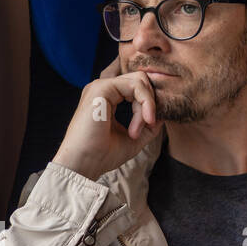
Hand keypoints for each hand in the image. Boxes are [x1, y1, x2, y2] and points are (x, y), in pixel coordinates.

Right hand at [53, 56, 164, 179]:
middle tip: (147, 126)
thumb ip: (149, 124)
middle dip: (151, 103)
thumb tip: (164, 112)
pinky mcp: (101, 88)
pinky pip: (136, 85)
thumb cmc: (102, 155)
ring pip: (140, 81)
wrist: (82, 165)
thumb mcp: (134, 138)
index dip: (150, 104)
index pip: (137, 88)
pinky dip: (144, 104)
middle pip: (141, 80)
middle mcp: (103, 89)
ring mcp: (100, 86)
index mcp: (107, 98)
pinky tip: (140, 123)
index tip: (150, 127)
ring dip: (147, 106)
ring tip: (137, 131)